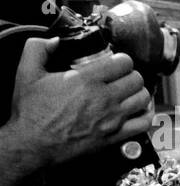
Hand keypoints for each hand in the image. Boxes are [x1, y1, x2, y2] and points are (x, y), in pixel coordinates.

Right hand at [0, 38, 151, 180]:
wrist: (33, 144)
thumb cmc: (31, 111)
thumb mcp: (27, 73)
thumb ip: (38, 49)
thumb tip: (55, 41)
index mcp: (86, 80)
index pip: (123, 62)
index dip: (121, 59)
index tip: (115, 62)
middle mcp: (104, 98)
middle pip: (136, 79)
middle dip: (130, 74)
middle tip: (122, 77)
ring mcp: (112, 118)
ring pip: (143, 98)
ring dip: (139, 92)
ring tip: (130, 91)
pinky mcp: (115, 136)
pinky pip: (144, 123)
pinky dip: (147, 114)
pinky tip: (140, 110)